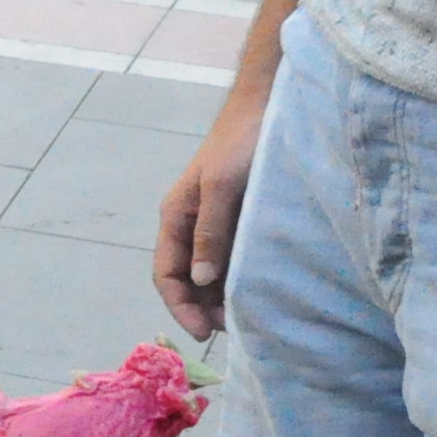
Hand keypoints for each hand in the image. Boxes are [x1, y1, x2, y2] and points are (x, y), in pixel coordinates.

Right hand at [152, 92, 261, 339]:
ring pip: (211, 272)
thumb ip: (211, 232)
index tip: (204, 332)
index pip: (167, 275)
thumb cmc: (241, 142)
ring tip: (246, 315)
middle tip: (233, 328)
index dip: (181, 307)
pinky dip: (239, 278)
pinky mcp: (239, 219)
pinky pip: (232, 257)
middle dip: (203, 307)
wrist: (268, 104)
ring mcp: (215, 224)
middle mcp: (192, 226)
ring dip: (222, 296)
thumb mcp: (223, 187)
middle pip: (188, 280)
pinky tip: (257, 288)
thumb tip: (202, 280)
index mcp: (176, 218)